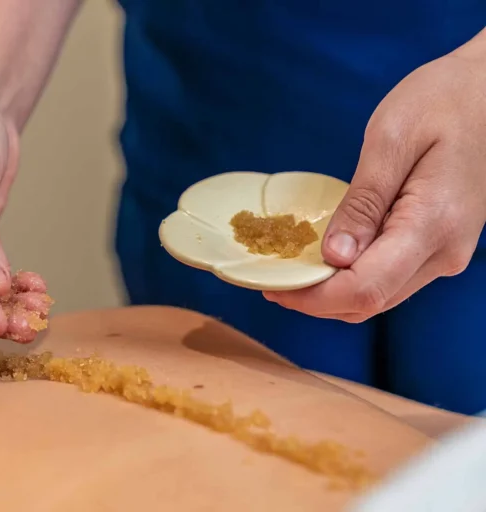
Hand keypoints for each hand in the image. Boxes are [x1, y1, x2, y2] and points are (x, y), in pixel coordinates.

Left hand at [265, 41, 485, 321]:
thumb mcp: (391, 140)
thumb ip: (363, 203)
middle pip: (370, 302)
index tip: (270, 286)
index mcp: (432, 225)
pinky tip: (325, 255)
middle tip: (270, 278)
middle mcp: (444, 252)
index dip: (313, 298)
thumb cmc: (444, 99)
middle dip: (316, 299)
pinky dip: (353, 277)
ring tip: (291, 268)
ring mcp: (446, 252)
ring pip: (380, 295)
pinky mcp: (440, 245)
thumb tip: (335, 256)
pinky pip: (390, 277)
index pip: (365, 288)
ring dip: (332, 291)